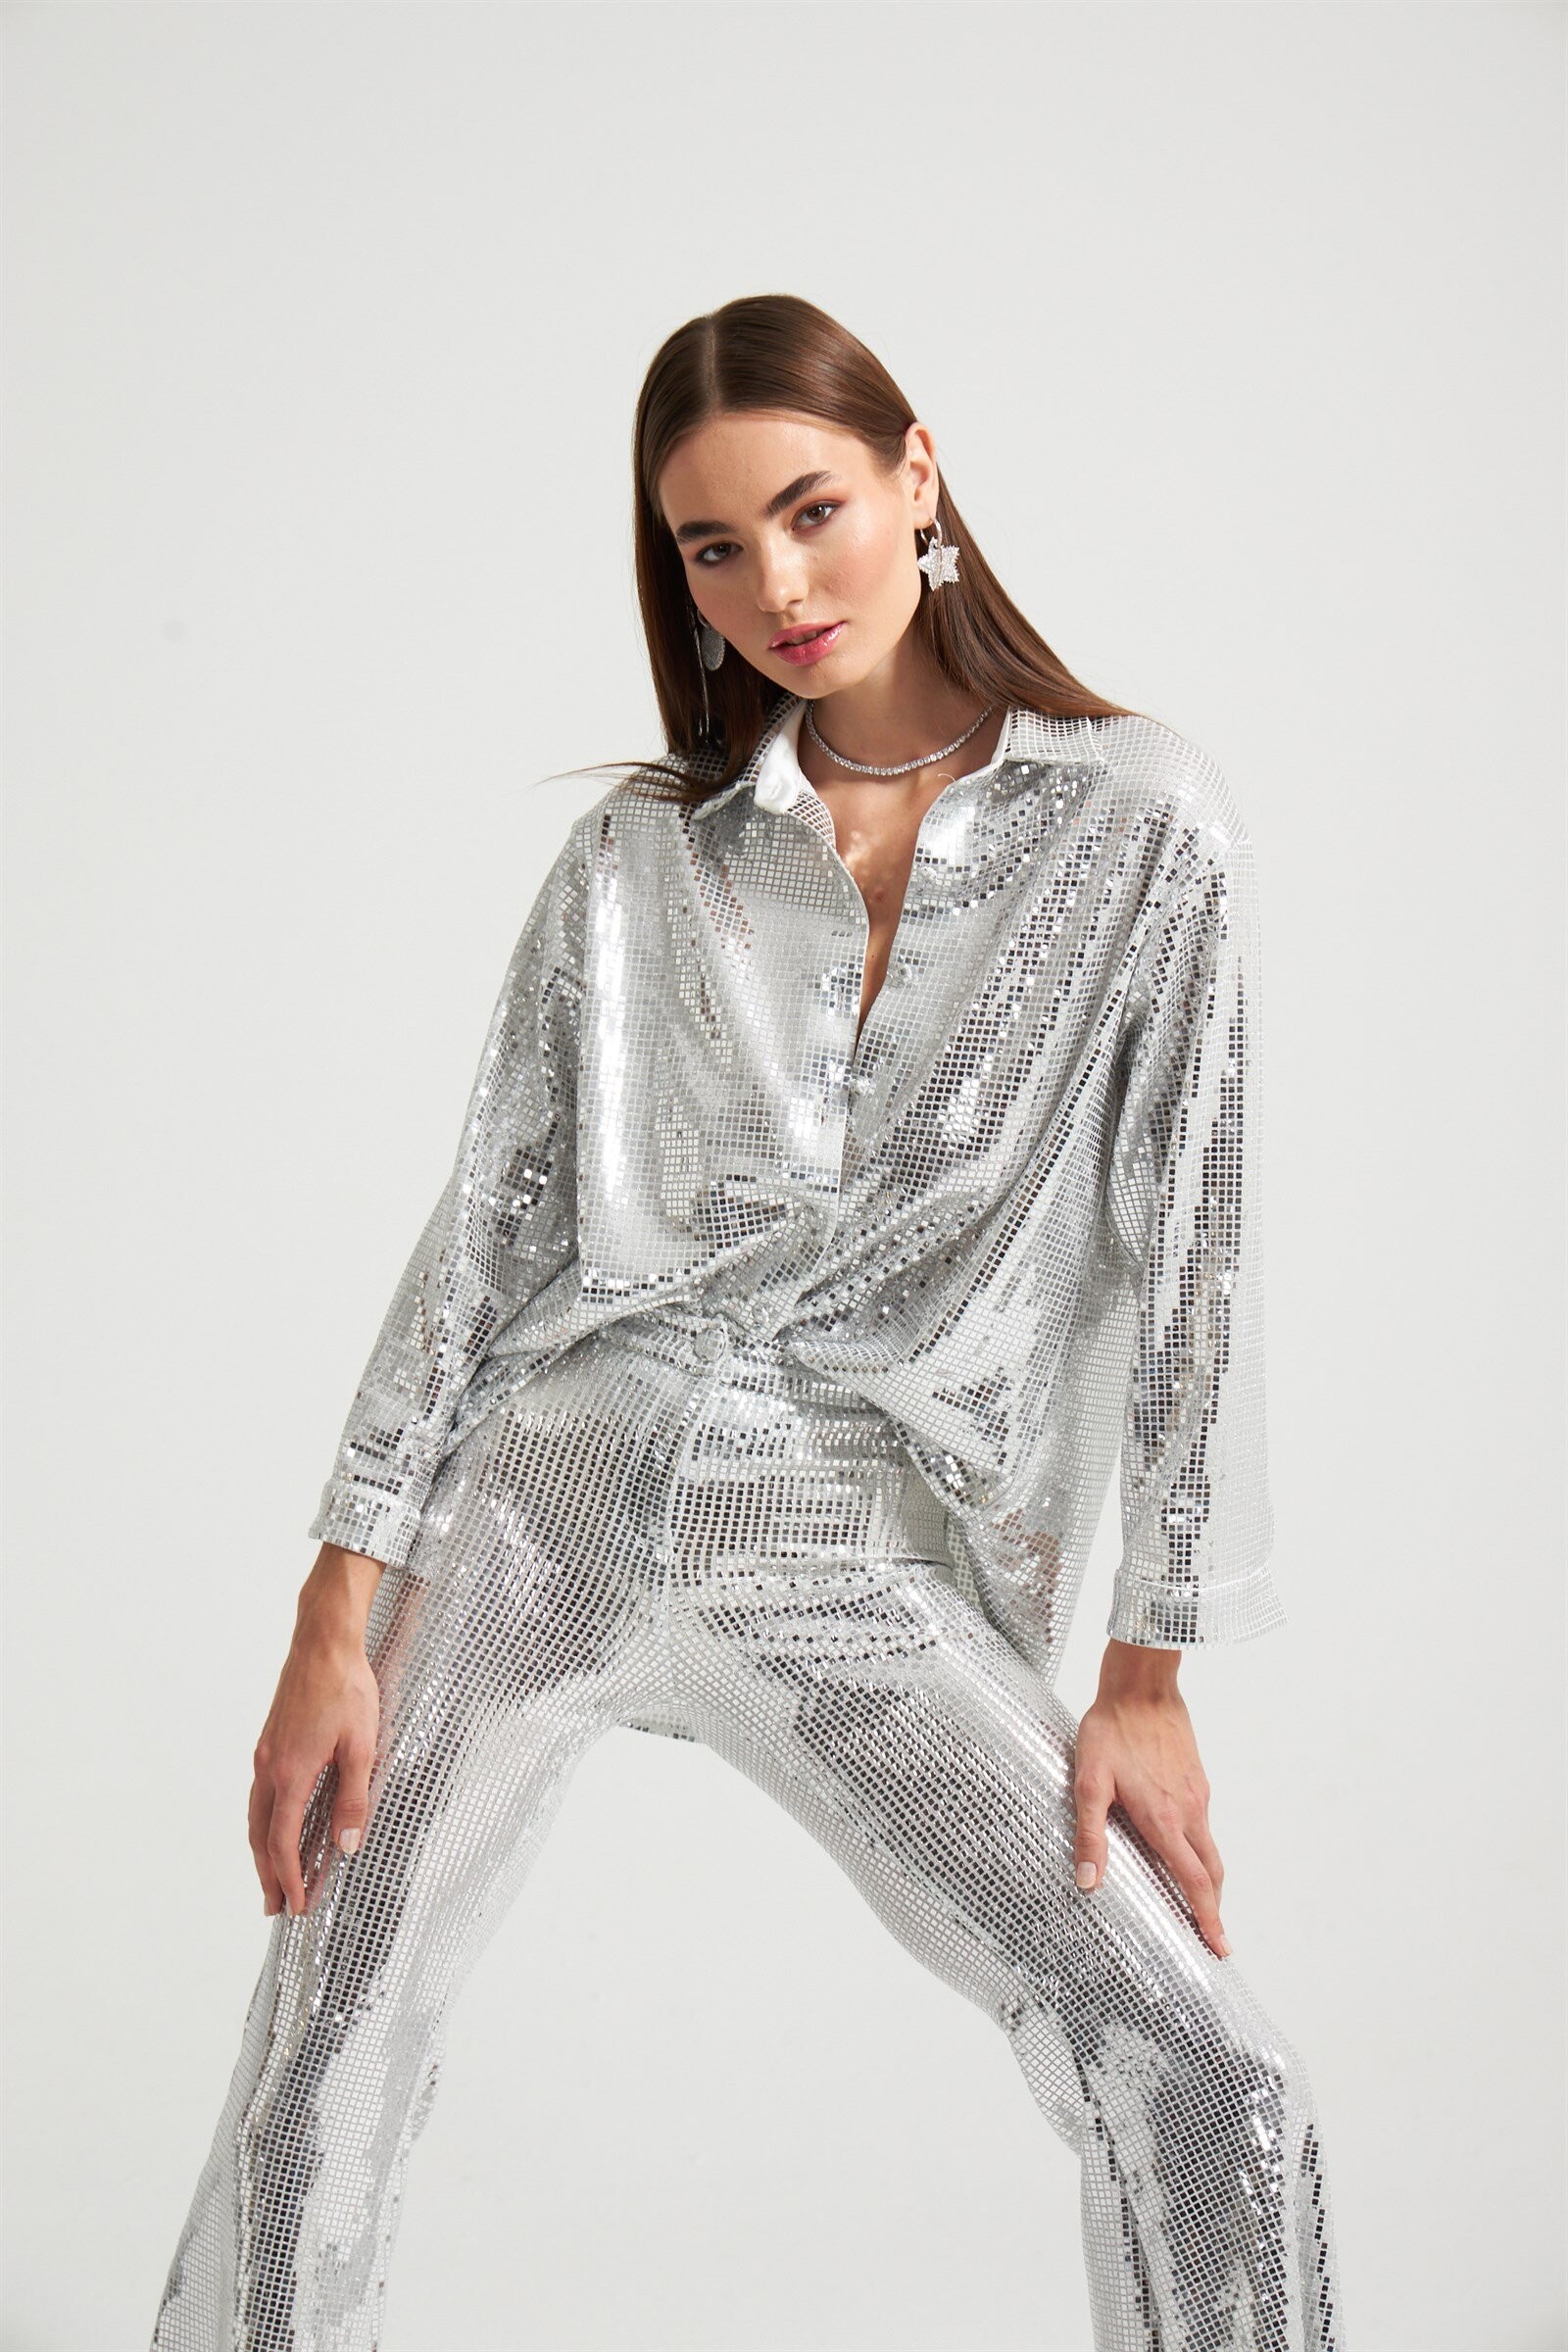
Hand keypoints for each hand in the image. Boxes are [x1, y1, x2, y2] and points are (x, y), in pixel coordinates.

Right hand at [249, 1547, 385, 1917]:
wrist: (323, 1642)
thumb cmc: (346, 1688)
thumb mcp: (362, 1746)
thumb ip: (353, 1798)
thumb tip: (346, 1845)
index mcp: (290, 1773)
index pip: (282, 1842)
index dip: (288, 1878)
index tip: (295, 1905)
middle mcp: (269, 1767)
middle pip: (260, 1835)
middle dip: (268, 1874)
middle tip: (275, 1907)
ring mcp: (265, 1754)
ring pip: (256, 1815)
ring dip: (262, 1850)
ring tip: (272, 1876)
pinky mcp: (270, 1741)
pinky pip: (260, 1794)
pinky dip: (264, 1822)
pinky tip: (278, 1825)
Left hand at [1071, 1641, 1230, 1958]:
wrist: (1142, 1685)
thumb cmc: (1111, 1731)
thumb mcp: (1088, 1783)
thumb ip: (1090, 1835)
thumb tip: (1088, 1883)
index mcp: (1164, 1820)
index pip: (1194, 1882)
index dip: (1208, 1918)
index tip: (1220, 1947)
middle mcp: (1189, 1812)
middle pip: (1211, 1872)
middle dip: (1214, 1908)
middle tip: (1213, 1938)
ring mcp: (1197, 1794)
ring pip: (1210, 1848)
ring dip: (1209, 1880)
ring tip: (1199, 1901)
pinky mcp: (1196, 1778)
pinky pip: (1203, 1824)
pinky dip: (1201, 1850)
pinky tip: (1183, 1848)